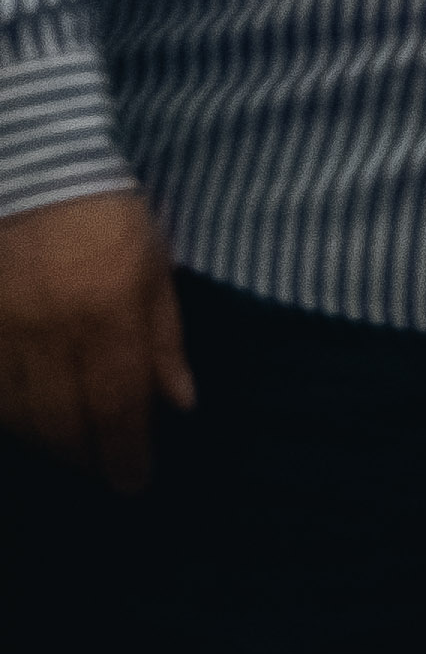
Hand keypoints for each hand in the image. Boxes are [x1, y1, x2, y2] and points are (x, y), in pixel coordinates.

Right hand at [0, 189, 192, 493]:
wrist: (34, 171)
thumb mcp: (156, 270)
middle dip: (84, 455)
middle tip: (102, 466)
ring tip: (68, 445)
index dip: (125, 453)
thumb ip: (166, 340)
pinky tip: (25, 417)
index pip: (117, 406)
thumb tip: (180, 404)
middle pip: (61, 422)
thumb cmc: (110, 217)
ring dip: (44, 439)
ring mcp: (2, 332)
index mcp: (108, 316)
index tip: (134, 482)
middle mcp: (50, 333)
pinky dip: (8, 412)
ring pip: (16, 414)